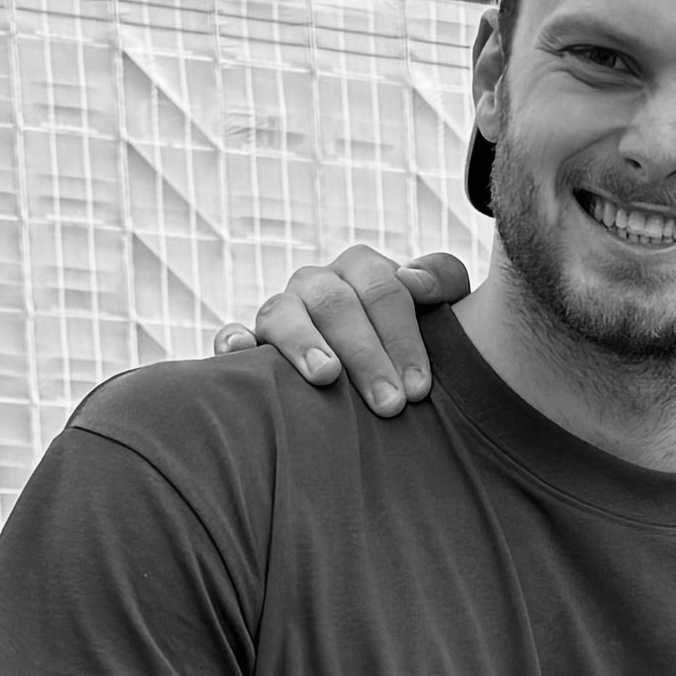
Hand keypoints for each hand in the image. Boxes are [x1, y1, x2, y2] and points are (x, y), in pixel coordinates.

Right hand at [252, 243, 466, 414]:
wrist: (379, 371)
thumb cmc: (413, 345)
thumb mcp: (442, 310)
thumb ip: (442, 281)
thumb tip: (413, 281)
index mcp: (362, 270)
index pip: (382, 288)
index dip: (402, 336)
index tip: (419, 388)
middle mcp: (318, 285)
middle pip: (335, 304)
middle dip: (365, 354)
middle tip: (390, 404)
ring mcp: (281, 311)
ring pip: (282, 312)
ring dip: (304, 343)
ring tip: (327, 376)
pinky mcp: (252, 342)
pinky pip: (232, 333)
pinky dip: (233, 341)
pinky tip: (242, 355)